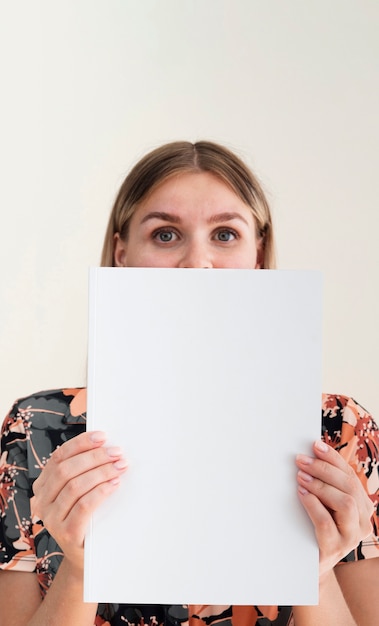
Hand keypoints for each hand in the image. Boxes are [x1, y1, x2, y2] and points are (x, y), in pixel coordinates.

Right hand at [32, 431, 127, 569]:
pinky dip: (100, 492)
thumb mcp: (80, 491)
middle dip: (95, 457)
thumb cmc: (87, 516)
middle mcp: (42, 501)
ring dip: (101, 472)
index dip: (81, 444)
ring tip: (120, 467)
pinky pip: (83, 506)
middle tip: (117, 453)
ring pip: (75, 486)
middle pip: (67, 470)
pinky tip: (114, 485)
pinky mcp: (66, 534)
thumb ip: (84, 470)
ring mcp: (51, 519)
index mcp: (43, 485)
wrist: (86, 555)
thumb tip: (106, 444)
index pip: (59, 457)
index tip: (103, 437)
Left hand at [296, 440, 373, 576]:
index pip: (350, 475)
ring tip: (301, 477)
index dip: (333, 458)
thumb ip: (325, 484)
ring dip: (320, 486)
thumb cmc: (314, 527)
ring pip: (344, 503)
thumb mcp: (325, 503)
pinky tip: (302, 494)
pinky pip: (327, 523)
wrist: (307, 565)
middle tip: (301, 460)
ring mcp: (352, 537)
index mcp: (362, 506)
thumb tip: (311, 453)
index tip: (315, 444)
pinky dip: (313, 505)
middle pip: (349, 486)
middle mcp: (363, 521)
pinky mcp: (335, 549)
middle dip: (324, 469)